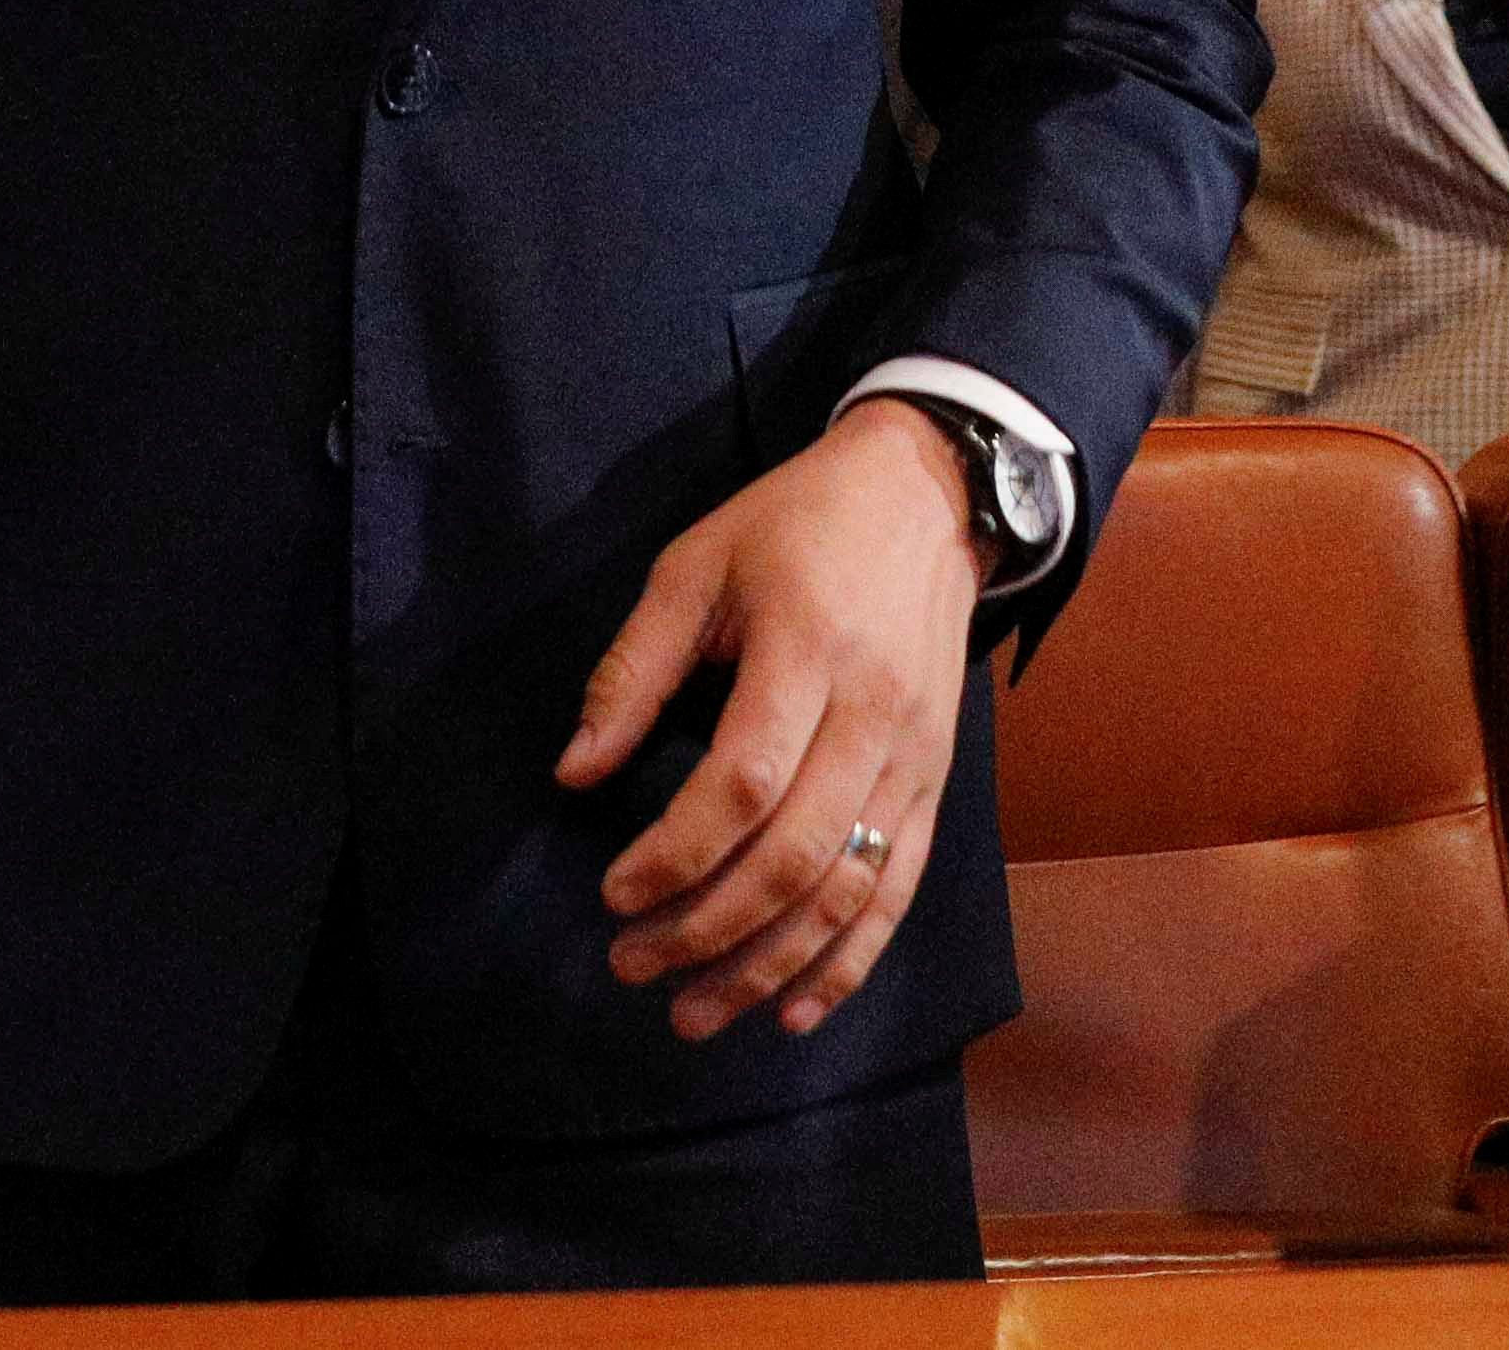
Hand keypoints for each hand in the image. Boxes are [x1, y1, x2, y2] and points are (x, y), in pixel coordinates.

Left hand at [564, 396, 985, 1044]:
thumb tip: (573, 774)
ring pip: (848, 887)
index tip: (613, 895)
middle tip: (632, 966)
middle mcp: (874, 713)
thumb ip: (633, 669)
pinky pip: (897, 886)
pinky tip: (796, 1010)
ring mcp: (915, 755)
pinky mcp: (935, 779)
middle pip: (795, 853)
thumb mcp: (696, 565)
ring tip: (695, 1012)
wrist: (927, 496)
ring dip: (771, 965)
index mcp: (807, 648)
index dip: (675, 855)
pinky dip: (851, 959)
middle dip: (707, 929)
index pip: (744, 782)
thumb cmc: (795, 524)